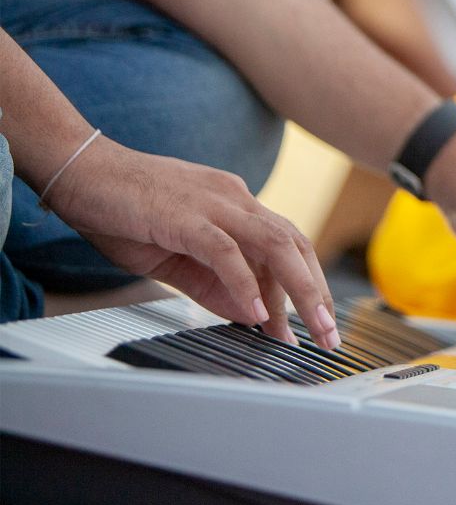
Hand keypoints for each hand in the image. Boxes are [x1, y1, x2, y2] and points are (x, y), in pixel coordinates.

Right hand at [44, 137, 339, 348]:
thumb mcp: (175, 256)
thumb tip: (249, 314)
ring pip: (275, 246)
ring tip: (306, 330)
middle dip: (317, 294)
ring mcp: (213, 204)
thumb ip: (213, 284)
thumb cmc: (121, 207)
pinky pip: (226, 251)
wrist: (78, 169)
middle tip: (328, 335)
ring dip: (297, 291)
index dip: (307, 286)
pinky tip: (255, 314)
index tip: (315, 323)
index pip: (288, 246)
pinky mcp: (185, 216)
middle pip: (295, 246)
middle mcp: (235, 199)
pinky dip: (245, 283)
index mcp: (236, 204)